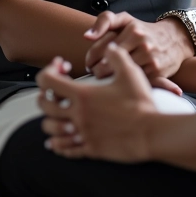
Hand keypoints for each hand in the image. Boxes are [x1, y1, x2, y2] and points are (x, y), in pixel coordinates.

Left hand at [38, 44, 158, 160]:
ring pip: (50, 128)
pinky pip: (64, 149)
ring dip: (50, 119)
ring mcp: (82, 133)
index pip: (48, 81)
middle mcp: (78, 115)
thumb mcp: (130, 72)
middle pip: (44, 105)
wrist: (151, 132)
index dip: (50, 70)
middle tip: (56, 90)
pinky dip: (57, 144)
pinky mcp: (90, 149)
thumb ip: (116, 55)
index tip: (62, 67)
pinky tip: (58, 140)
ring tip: (57, 114)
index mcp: (83, 95)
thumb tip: (109, 47)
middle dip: (45, 94)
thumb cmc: (141, 103)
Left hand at [84, 11, 194, 80]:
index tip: (89, 63)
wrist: (174, 40)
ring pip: (119, 77)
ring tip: (106, 78)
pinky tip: (121, 84)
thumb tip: (87, 37)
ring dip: (109, 81)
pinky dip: (124, 86)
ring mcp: (151, 59)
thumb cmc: (142, 30)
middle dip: (97, 72)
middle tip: (95, 74)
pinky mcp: (157, 74)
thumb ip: (104, 21)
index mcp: (132, 29)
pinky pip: (133, 84)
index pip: (101, 49)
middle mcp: (142, 43)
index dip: (90, 59)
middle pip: (108, 65)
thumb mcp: (125, 19)